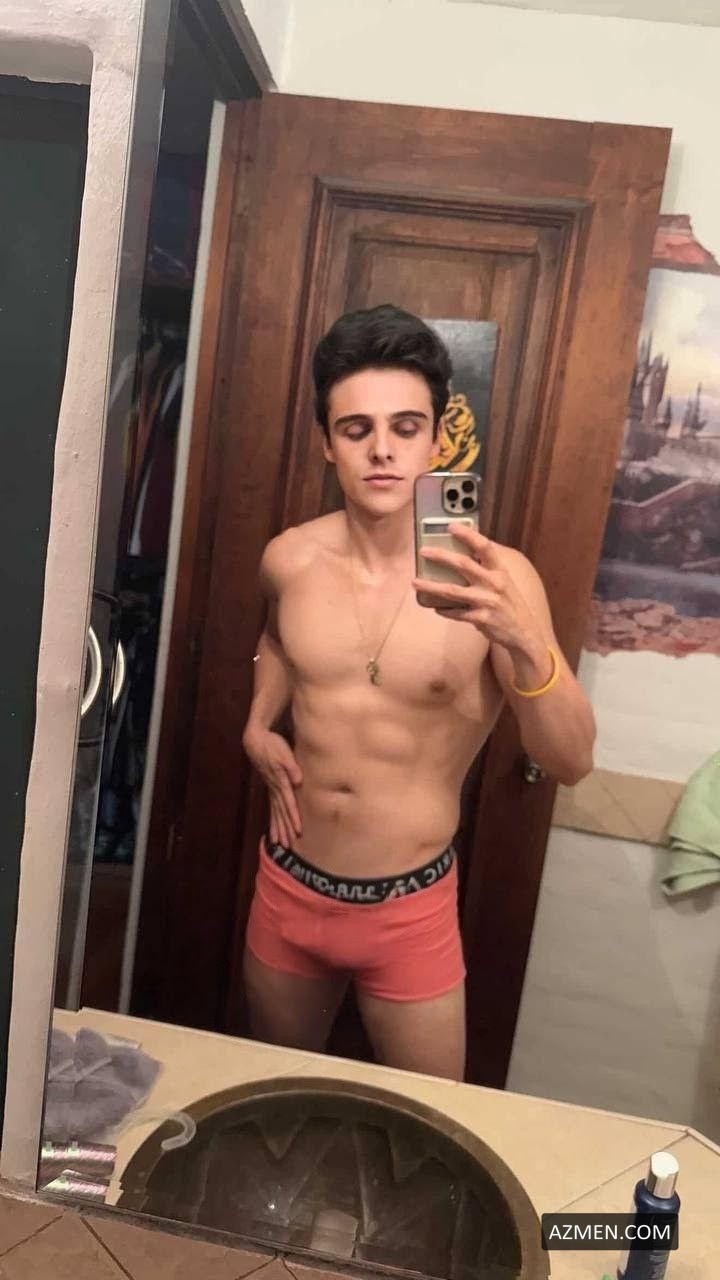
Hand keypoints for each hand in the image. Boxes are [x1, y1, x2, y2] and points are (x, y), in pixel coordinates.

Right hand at [242, 726, 302, 847]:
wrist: (256, 740)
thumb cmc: (272, 744)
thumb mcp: (284, 753)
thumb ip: (291, 767)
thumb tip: (298, 780)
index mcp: (280, 782)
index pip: (289, 803)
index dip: (293, 818)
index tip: (297, 831)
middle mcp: (275, 789)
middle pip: (281, 813)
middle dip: (285, 829)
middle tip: (288, 846)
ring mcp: (271, 789)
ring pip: (275, 812)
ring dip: (278, 828)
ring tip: (279, 843)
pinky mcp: (270, 786)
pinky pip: (272, 807)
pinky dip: (273, 819)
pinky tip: (273, 828)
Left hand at [413, 523, 542, 655]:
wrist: (524, 632)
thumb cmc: (510, 603)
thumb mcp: (504, 581)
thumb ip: (488, 566)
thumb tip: (468, 550)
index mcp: (500, 570)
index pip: (485, 546)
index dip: (468, 534)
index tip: (451, 526)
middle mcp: (494, 583)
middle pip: (463, 565)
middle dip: (441, 556)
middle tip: (423, 551)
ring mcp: (487, 601)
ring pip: (452, 591)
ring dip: (431, 586)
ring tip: (415, 582)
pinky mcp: (481, 618)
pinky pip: (455, 612)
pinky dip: (444, 609)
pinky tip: (436, 607)